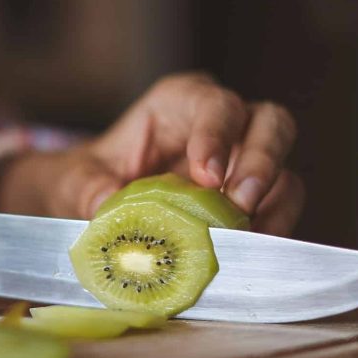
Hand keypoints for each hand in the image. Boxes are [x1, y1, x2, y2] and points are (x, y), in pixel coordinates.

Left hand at [0, 72, 303, 235]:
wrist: (91, 207)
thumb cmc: (87, 179)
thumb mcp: (73, 179)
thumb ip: (86, 188)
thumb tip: (107, 205)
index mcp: (180, 103)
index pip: (214, 105)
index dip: (218, 134)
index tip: (207, 175)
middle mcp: (222, 126)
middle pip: (270, 125)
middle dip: (262, 162)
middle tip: (239, 203)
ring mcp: (243, 164)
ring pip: (283, 171)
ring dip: (271, 205)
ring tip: (243, 237)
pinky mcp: (251, 203)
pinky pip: (277, 212)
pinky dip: (269, 232)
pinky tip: (246, 253)